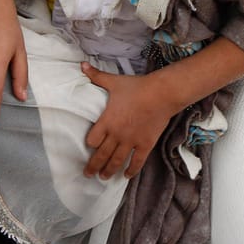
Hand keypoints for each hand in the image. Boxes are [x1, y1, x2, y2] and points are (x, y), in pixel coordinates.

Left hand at [81, 62, 178, 179]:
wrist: (161, 94)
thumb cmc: (136, 87)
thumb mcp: (114, 82)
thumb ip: (97, 76)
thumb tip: (82, 65)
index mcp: (107, 121)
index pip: (93, 140)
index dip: (90, 144)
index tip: (88, 147)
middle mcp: (117, 134)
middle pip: (101, 155)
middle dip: (94, 166)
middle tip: (88, 174)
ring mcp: (131, 141)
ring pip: (117, 161)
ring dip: (109, 171)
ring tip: (103, 178)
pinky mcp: (145, 144)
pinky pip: (136, 162)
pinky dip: (131, 170)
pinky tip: (126, 176)